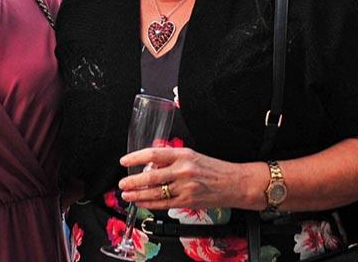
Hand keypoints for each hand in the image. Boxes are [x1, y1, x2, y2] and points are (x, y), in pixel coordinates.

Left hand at [117, 147, 259, 210]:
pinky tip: (141, 203)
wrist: (235, 183)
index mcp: (184, 154)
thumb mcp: (193, 156)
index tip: (125, 161)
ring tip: (127, 195)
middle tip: (122, 183)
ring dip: (137, 195)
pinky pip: (163, 204)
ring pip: (154, 192)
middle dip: (132, 181)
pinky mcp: (187, 201)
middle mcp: (183, 170)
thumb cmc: (215, 169)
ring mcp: (185, 187)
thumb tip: (150, 163)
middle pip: (150, 176)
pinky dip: (149, 204)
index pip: (153, 154)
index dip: (135, 157)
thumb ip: (172, 158)